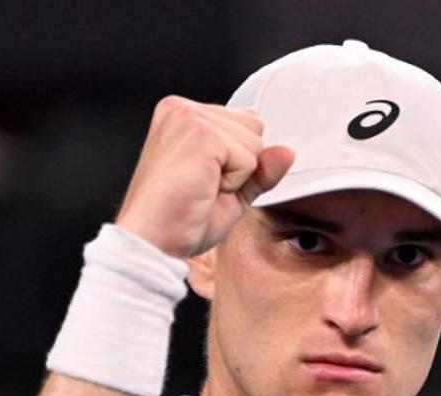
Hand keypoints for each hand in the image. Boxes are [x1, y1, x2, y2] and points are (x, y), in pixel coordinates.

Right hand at [115, 96, 295, 258]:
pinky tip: (203, 190)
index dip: (238, 161)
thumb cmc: (179, 221)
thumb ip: (259, 169)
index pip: (244, 123)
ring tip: (201, 189)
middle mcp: (182, 108)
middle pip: (254, 126)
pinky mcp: (201, 133)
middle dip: (240, 166)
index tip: (204, 182)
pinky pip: (249, 159)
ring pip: (255, 143)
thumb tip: (288, 151)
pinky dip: (234, 183)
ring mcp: (190, 117)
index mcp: (182, 115)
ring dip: (237, 177)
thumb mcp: (232, 193)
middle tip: (203, 188)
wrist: (152, 242)